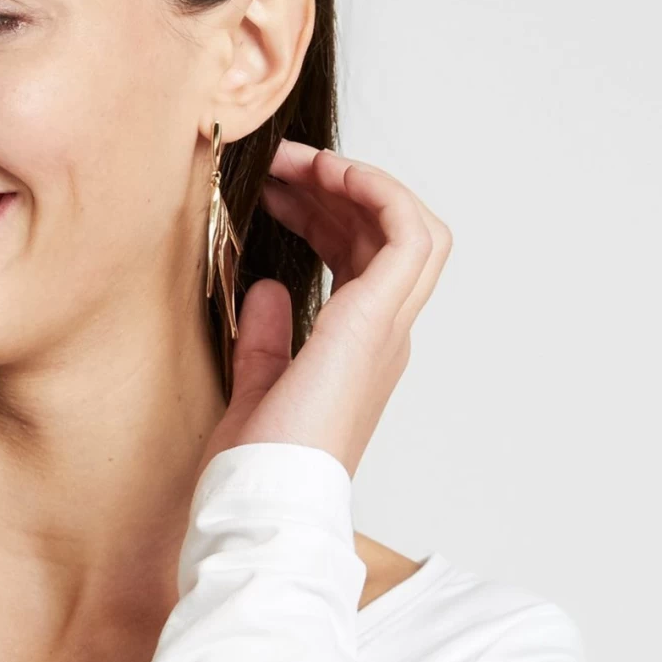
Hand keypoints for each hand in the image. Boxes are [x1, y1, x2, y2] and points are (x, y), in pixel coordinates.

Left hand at [202, 140, 451, 478]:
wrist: (266, 500)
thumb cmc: (258, 466)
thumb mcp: (254, 386)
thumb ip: (265, 339)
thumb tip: (267, 290)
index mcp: (358, 352)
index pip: (361, 262)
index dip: (324, 216)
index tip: (274, 193)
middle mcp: (383, 337)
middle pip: (383, 236)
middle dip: (334, 188)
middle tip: (280, 164)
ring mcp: (386, 329)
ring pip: (408, 227)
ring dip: (358, 182)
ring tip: (302, 161)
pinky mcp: (376, 321)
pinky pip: (407, 234)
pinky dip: (379, 192)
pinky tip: (331, 174)